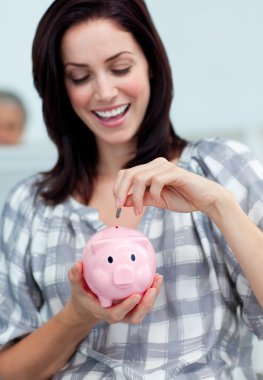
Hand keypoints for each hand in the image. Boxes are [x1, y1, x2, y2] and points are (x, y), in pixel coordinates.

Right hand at [67, 261, 162, 324]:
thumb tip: (78, 264)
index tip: (136, 295)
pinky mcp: (133, 306)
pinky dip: (152, 290)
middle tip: (153, 287)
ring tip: (158, 278)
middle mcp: (118, 315)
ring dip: (153, 296)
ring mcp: (127, 312)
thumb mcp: (76, 287)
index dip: (127, 306)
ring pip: (143, 309)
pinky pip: (145, 301)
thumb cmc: (82, 295)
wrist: (87, 307)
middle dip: (146, 304)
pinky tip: (155, 276)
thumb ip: (75, 276)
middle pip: (136, 316)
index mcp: (104, 312)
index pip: (117, 314)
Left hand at [113, 157, 228, 215]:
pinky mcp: (175, 172)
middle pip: (129, 173)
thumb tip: (123, 202)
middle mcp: (156, 164)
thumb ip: (141, 199)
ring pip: (140, 178)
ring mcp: (165, 166)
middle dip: (121, 191)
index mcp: (150, 169)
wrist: (206, 199)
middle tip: (120, 207)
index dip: (118, 188)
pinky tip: (157, 201)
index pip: (126, 173)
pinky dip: (153, 193)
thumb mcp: (156, 200)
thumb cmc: (183, 198)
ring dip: (137, 197)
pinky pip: (156, 180)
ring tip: (140, 210)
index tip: (117, 205)